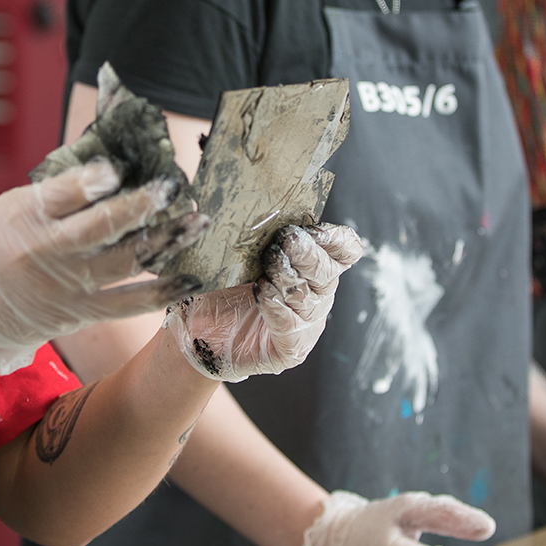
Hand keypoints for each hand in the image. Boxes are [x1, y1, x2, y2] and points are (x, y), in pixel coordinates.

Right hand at [0, 159, 205, 371]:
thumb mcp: (14, 205)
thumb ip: (59, 189)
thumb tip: (111, 165)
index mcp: (28, 215)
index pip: (66, 191)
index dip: (98, 178)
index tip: (121, 166)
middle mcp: (49, 251)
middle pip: (104, 225)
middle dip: (143, 204)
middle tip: (173, 187)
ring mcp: (68, 285)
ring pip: (125, 261)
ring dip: (166, 240)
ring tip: (196, 222)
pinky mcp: (81, 311)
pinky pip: (128, 304)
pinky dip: (162, 292)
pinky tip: (190, 279)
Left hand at [165, 223, 362, 382]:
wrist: (199, 331)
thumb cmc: (220, 285)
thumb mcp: (229, 250)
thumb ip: (234, 224)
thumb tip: (208, 196)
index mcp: (312, 264)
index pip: (345, 249)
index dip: (335, 237)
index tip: (312, 228)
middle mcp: (316, 293)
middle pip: (328, 270)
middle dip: (306, 252)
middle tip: (282, 240)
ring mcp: (306, 323)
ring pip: (309, 296)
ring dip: (287, 276)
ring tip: (265, 268)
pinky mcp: (291, 349)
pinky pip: (291, 325)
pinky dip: (276, 305)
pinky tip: (260, 293)